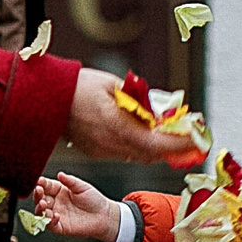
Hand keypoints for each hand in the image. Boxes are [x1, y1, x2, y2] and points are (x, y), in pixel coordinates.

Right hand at [30, 172, 126, 241]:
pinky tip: (56, 215)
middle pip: (40, 199)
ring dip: (40, 208)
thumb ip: (70, 181)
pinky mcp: (60, 226)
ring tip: (43, 204)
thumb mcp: (82, 187)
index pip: (47, 186)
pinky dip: (50, 221)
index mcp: (59, 191)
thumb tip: (60, 174)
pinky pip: (51, 225)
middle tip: (38, 191)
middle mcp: (55, 203)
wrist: (104, 215)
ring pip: (42, 212)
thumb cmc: (93, 199)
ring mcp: (56, 214)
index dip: (41, 184)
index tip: (38, 181)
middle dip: (37, 195)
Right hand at [62, 70, 206, 164]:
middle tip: (188, 135)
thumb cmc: (79, 86)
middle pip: (150, 154)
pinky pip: (124, 152)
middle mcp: (110, 143)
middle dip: (171, 148)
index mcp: (116, 126)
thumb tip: (160, 112)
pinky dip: (138, 144)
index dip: (178, 145)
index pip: (155, 144)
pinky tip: (141, 130)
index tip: (197, 140)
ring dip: (155, 146)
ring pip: (138, 155)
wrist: (44, 101)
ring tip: (169, 131)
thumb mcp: (114, 86)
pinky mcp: (95, 151)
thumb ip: (138, 100)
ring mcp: (102, 150)